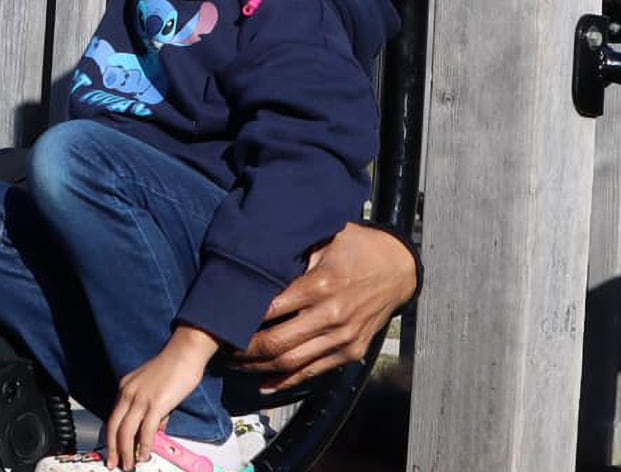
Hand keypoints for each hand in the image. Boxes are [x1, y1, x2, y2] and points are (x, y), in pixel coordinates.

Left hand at [104, 328, 218, 470]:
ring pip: (126, 432)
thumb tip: (156, 429)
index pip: (113, 417)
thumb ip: (153, 409)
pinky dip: (143, 446)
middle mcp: (129, 393)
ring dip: (126, 452)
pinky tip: (144, 455)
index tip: (112, 451)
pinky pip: (145, 431)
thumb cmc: (174, 367)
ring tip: (129, 466)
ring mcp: (141, 399)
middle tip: (113, 464)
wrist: (185, 352)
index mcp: (126, 388)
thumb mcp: (155, 388)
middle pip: (114, 427)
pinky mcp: (155, 404)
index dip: (111, 437)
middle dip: (113, 449)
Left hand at [234, 223, 415, 392]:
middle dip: (243, 350)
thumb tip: (253, 256)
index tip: (219, 320)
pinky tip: (263, 383)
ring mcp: (343, 338)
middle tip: (220, 347)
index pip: (270, 309)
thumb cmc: (357, 247)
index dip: (241, 319)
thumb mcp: (325, 238)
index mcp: (321, 284)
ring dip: (259, 368)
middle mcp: (332, 315)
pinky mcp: (352, 352)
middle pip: (277, 343)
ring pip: (292, 363)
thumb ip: (293, 252)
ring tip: (234, 364)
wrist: (400, 268)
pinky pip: (313, 371)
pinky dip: (286, 381)